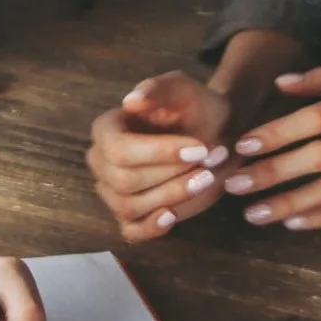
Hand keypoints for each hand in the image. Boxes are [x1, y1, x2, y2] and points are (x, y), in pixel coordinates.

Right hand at [86, 72, 233, 241]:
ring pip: (128, 206)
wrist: (217, 132)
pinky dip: (150, 228)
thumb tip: (131, 101)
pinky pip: (130, 231)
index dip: (158, 153)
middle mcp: (103, 161)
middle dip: (170, 174)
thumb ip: (160, 90)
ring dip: (171, 195)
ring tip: (206, 178)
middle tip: (210, 162)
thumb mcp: (185, 90)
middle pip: (123, 180)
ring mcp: (115, 191)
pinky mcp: (133, 215)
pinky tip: (172, 216)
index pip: (118, 149)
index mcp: (107, 128)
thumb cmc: (198, 108)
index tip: (199, 148)